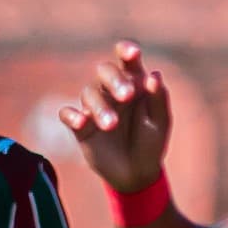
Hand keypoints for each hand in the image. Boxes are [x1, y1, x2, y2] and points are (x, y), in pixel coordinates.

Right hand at [59, 41, 173, 195]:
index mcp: (134, 82)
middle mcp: (111, 89)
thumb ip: (159, 99)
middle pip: (105, 71)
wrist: (136, 175)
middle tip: (127, 95)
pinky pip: (68, 114)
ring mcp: (94, 106)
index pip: (128, 60)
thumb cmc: (150, 143)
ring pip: (89, 93)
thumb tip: (154, 75)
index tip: (133, 54)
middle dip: (115, 80)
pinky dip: (72, 116)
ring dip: (100, 107)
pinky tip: (81, 122)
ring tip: (112, 124)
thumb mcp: (160, 123)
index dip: (127, 52)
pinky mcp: (80, 125)